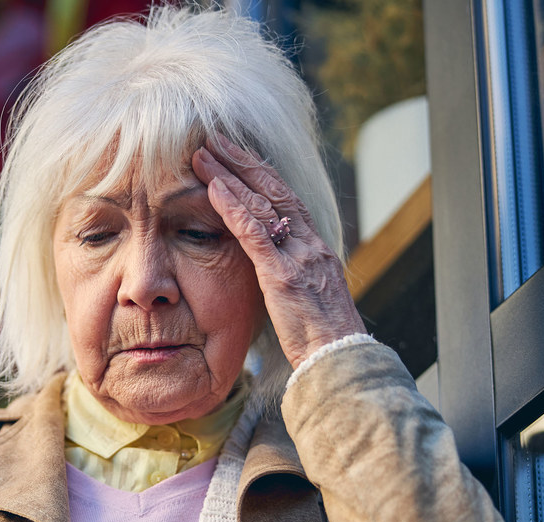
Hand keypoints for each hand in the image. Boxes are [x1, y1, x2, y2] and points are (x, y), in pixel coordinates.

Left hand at [191, 135, 365, 369]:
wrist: (339, 359)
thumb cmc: (322, 336)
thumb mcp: (308, 296)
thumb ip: (291, 274)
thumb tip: (272, 267)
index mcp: (316, 248)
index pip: (287, 198)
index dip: (261, 173)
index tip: (237, 154)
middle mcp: (309, 244)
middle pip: (274, 189)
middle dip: (243, 161)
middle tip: (215, 139)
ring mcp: (298, 257)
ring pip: (262, 203)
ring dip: (230, 175)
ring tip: (204, 154)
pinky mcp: (283, 275)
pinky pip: (254, 233)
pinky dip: (233, 208)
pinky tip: (213, 188)